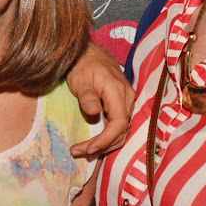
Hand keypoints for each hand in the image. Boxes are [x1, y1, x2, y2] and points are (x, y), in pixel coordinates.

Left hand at [66, 43, 133, 157]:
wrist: (90, 54)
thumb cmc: (83, 66)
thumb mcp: (80, 80)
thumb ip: (87, 96)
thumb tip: (93, 112)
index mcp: (117, 91)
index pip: (119, 123)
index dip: (106, 139)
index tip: (89, 148)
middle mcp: (127, 98)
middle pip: (121, 131)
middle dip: (102, 146)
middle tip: (78, 152)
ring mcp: (127, 102)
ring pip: (122, 131)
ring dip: (104, 144)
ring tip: (83, 150)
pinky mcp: (122, 105)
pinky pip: (119, 126)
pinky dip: (108, 137)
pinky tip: (93, 143)